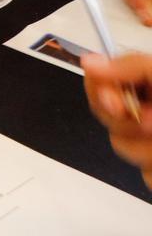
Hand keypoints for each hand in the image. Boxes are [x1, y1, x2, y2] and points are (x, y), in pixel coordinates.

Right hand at [82, 52, 151, 188]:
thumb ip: (130, 65)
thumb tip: (89, 61)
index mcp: (145, 85)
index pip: (101, 80)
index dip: (100, 90)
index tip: (115, 101)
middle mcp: (144, 110)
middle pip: (104, 114)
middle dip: (125, 122)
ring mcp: (148, 141)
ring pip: (121, 145)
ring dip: (145, 149)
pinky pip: (144, 174)